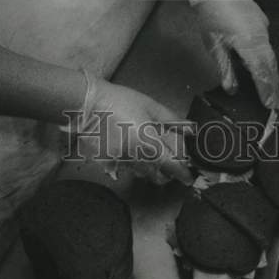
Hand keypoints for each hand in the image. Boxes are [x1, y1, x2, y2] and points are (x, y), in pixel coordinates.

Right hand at [78, 74, 192, 185]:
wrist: (88, 104)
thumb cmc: (120, 101)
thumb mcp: (150, 106)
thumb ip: (172, 120)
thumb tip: (191, 129)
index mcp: (148, 143)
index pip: (171, 166)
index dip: (183, 174)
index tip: (189, 177)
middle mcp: (135, 158)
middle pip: (157, 176)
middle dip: (167, 173)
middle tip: (171, 163)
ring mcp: (120, 163)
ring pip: (142, 174)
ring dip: (151, 168)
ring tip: (150, 152)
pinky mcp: (108, 163)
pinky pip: (126, 169)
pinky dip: (134, 164)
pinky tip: (131, 149)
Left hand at [188, 0, 278, 109]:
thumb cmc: (211, 13)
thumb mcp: (214, 44)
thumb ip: (225, 68)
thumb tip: (231, 88)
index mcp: (249, 43)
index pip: (261, 73)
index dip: (265, 91)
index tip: (270, 106)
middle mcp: (260, 36)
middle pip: (270, 66)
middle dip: (273, 86)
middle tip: (276, 104)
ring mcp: (263, 27)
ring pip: (271, 54)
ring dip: (271, 72)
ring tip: (272, 89)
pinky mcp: (261, 20)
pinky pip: (267, 43)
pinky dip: (267, 57)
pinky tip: (263, 64)